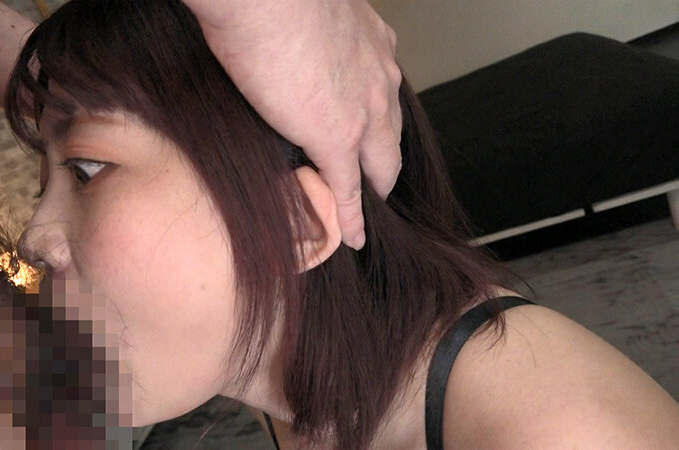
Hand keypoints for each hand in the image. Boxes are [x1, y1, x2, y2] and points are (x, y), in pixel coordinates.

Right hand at [184, 0, 402, 248]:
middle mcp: (380, 78)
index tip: (368, 132)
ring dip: (373, 189)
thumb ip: (312, 37)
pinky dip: (352, 218)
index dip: (377, 118)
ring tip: (365, 211)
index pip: (382, 92)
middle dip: (384, 161)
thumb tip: (289, 45)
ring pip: (380, 164)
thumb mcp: (309, 12)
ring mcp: (363, 113)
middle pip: (392, 135)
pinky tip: (352, 237)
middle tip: (375, 181)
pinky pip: (349, 190)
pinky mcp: (337, 140)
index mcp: (373, 43)